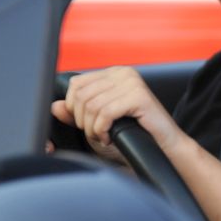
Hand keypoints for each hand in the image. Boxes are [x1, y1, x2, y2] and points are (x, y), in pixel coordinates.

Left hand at [51, 66, 185, 151]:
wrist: (165, 147)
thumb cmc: (135, 136)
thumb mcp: (99, 124)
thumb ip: (77, 114)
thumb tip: (55, 107)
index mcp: (114, 73)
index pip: (76, 83)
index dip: (73, 108)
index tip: (86, 124)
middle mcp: (123, 73)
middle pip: (81, 95)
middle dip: (82, 121)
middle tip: (96, 134)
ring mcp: (132, 83)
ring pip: (91, 106)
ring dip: (92, 128)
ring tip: (104, 137)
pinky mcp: (139, 96)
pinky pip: (105, 113)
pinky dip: (102, 130)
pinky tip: (110, 138)